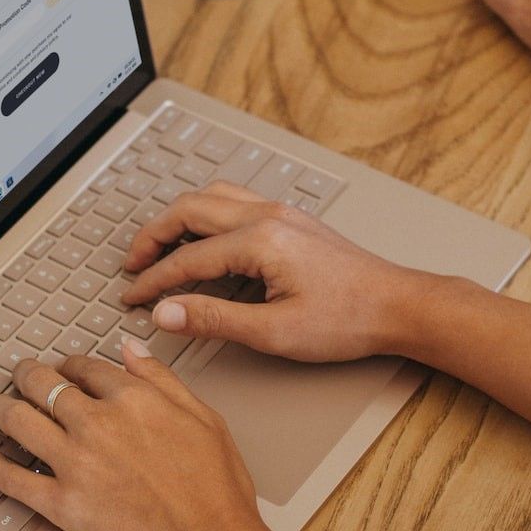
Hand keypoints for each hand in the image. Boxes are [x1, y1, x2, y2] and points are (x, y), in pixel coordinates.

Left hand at [0, 350, 286, 530]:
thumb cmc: (216, 492)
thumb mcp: (204, 419)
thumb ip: (163, 380)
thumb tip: (132, 351)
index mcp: (134, 399)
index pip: (84, 366)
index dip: (68, 365)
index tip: (64, 369)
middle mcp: (98, 423)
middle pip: (42, 384)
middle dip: (26, 376)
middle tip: (19, 377)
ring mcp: (75, 462)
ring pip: (17, 421)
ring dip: (0, 410)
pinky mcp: (61, 504)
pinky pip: (11, 479)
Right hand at [119, 181, 439, 362]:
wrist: (398, 305)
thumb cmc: (348, 320)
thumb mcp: (275, 332)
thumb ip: (214, 319)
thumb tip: (166, 313)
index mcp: (260, 241)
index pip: (187, 259)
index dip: (153, 281)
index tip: (131, 299)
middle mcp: (268, 216)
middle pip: (190, 209)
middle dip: (154, 236)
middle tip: (132, 265)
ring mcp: (282, 213)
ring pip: (212, 197)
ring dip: (179, 219)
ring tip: (159, 248)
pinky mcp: (292, 220)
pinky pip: (235, 202)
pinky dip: (206, 215)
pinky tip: (203, 239)